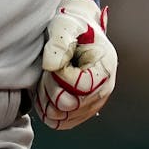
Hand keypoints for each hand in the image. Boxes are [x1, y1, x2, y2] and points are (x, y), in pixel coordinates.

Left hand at [35, 0, 116, 129]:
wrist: (76, 31)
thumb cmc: (72, 26)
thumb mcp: (65, 25)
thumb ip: (59, 43)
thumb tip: (51, 66)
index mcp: (104, 68)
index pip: (81, 88)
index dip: (61, 77)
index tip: (54, 63)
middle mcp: (104, 90)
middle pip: (70, 106)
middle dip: (50, 88)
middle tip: (46, 71)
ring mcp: (93, 103)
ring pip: (62, 117)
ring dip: (46, 100)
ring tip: (45, 79)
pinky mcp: (81, 111)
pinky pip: (61, 123)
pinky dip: (47, 111)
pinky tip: (44, 92)